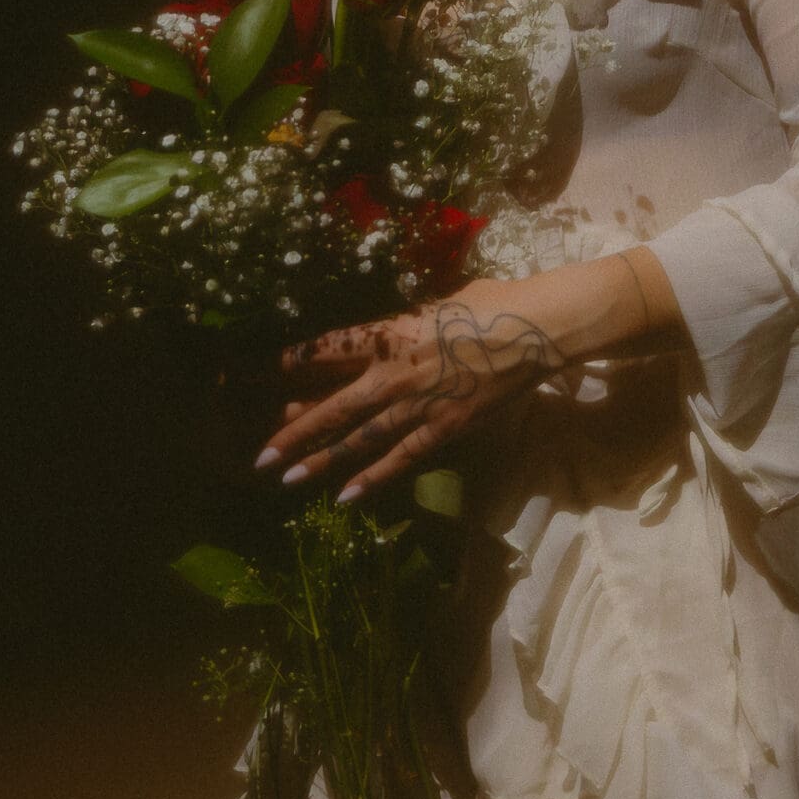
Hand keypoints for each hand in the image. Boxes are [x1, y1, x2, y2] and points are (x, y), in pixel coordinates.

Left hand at [255, 276, 565, 502]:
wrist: (536, 329)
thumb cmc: (493, 302)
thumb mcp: (439, 302)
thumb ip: (410, 321)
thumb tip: (398, 328)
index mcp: (391, 331)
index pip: (330, 347)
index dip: (295, 361)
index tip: (266, 371)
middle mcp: (395, 371)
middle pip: (334, 405)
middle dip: (294, 430)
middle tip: (261, 454)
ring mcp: (419, 404)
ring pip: (359, 438)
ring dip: (321, 460)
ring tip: (286, 479)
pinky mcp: (444, 427)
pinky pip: (401, 457)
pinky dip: (372, 478)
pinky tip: (345, 496)